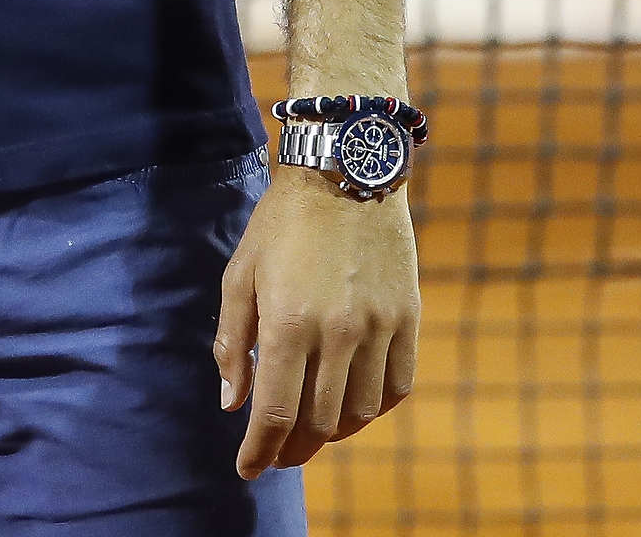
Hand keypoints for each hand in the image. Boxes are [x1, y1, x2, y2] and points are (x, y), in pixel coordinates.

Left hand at [215, 163, 420, 477]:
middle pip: (318, 421)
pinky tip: (354, 407)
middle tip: (277, 454)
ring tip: (312, 433)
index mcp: (287, 321)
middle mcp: (337, 332)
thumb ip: (231, 341)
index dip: (259, 450)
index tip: (248, 469)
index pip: (274, 411)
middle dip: (292, 448)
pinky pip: (398, 388)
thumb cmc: (282, 222)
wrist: (346, 172)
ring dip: (334, 434)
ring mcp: (379, 327)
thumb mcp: (240, 273)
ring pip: (360, 413)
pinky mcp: (409, 319)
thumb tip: (232, 404)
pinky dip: (375, 410)